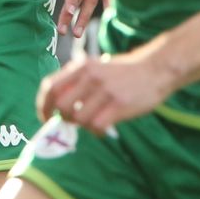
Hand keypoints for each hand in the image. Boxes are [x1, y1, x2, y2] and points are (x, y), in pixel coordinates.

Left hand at [35, 50, 172, 133]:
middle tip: (74, 122)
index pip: (50, 86)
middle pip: (62, 106)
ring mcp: (105, 91)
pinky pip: (97, 126)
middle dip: (64, 119)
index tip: (44, 117)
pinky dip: (97, 132)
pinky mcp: (119, 105)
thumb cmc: (125, 71)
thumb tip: (58, 106)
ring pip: (79, 119)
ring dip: (83, 126)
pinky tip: (105, 128)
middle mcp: (90, 77)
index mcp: (82, 66)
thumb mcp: (97, 67)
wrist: (156, 68)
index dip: (43, 105)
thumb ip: (78, 81)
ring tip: (94, 122)